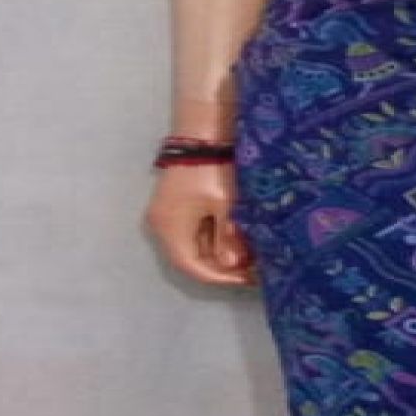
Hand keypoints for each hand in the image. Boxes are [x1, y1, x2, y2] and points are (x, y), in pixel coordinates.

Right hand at [147, 160, 258, 288]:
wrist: (201, 136)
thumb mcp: (225, 206)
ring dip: (220, 254)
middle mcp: (162, 227)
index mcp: (169, 229)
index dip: (219, 277)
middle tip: (253, 270)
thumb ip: (226, 238)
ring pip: (195, 247)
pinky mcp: (177, 209)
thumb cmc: (212, 170)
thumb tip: (231, 265)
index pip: (191, 267)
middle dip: (223, 267)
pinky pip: (195, 234)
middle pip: (192, 259)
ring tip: (251, 258)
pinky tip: (239, 242)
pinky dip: (215, 240)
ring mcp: (168, 217)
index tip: (246, 279)